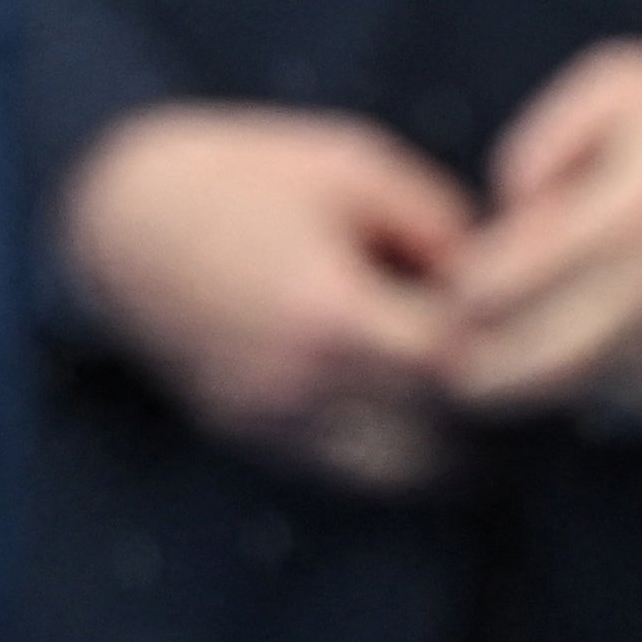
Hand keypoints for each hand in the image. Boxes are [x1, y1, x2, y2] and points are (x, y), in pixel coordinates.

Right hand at [57, 105, 477, 493]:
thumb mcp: (353, 165)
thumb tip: (500, 279)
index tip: (525, 307)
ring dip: (450, 437)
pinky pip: (355, 472)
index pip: (463, 367)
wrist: (116, 219)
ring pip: (405, 477)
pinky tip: (409, 392)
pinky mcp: (253, 438)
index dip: (509, 341)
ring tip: (464, 377)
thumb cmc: (240, 176)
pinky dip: (399, 446)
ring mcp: (271, 424)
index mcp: (329, 313)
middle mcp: (299, 388)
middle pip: (447, 441)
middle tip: (514, 353)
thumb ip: (439, 224)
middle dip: (490, 402)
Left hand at [437, 15, 641, 443]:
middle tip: (472, 347)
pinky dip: (634, 398)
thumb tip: (498, 229)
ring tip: (577, 328)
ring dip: (566, 380)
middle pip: (522, 378)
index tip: (461, 282)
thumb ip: (535, 149)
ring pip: (585, 408)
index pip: (488, 293)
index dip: (457, 291)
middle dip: (477, 367)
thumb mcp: (621, 86)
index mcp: (624, 218)